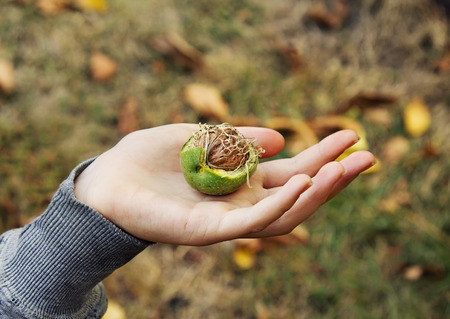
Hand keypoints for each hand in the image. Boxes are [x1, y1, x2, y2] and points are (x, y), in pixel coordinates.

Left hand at [74, 124, 374, 244]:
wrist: (109, 180)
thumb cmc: (150, 158)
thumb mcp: (200, 135)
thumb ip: (238, 138)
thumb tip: (280, 139)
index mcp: (241, 180)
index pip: (291, 170)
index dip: (322, 154)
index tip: (351, 135)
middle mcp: (242, 202)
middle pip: (298, 194)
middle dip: (333, 177)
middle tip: (367, 154)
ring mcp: (229, 220)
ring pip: (284, 214)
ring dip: (315, 192)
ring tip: (343, 168)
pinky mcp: (211, 231)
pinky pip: (253, 220)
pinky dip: (281, 204)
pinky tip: (303, 182)